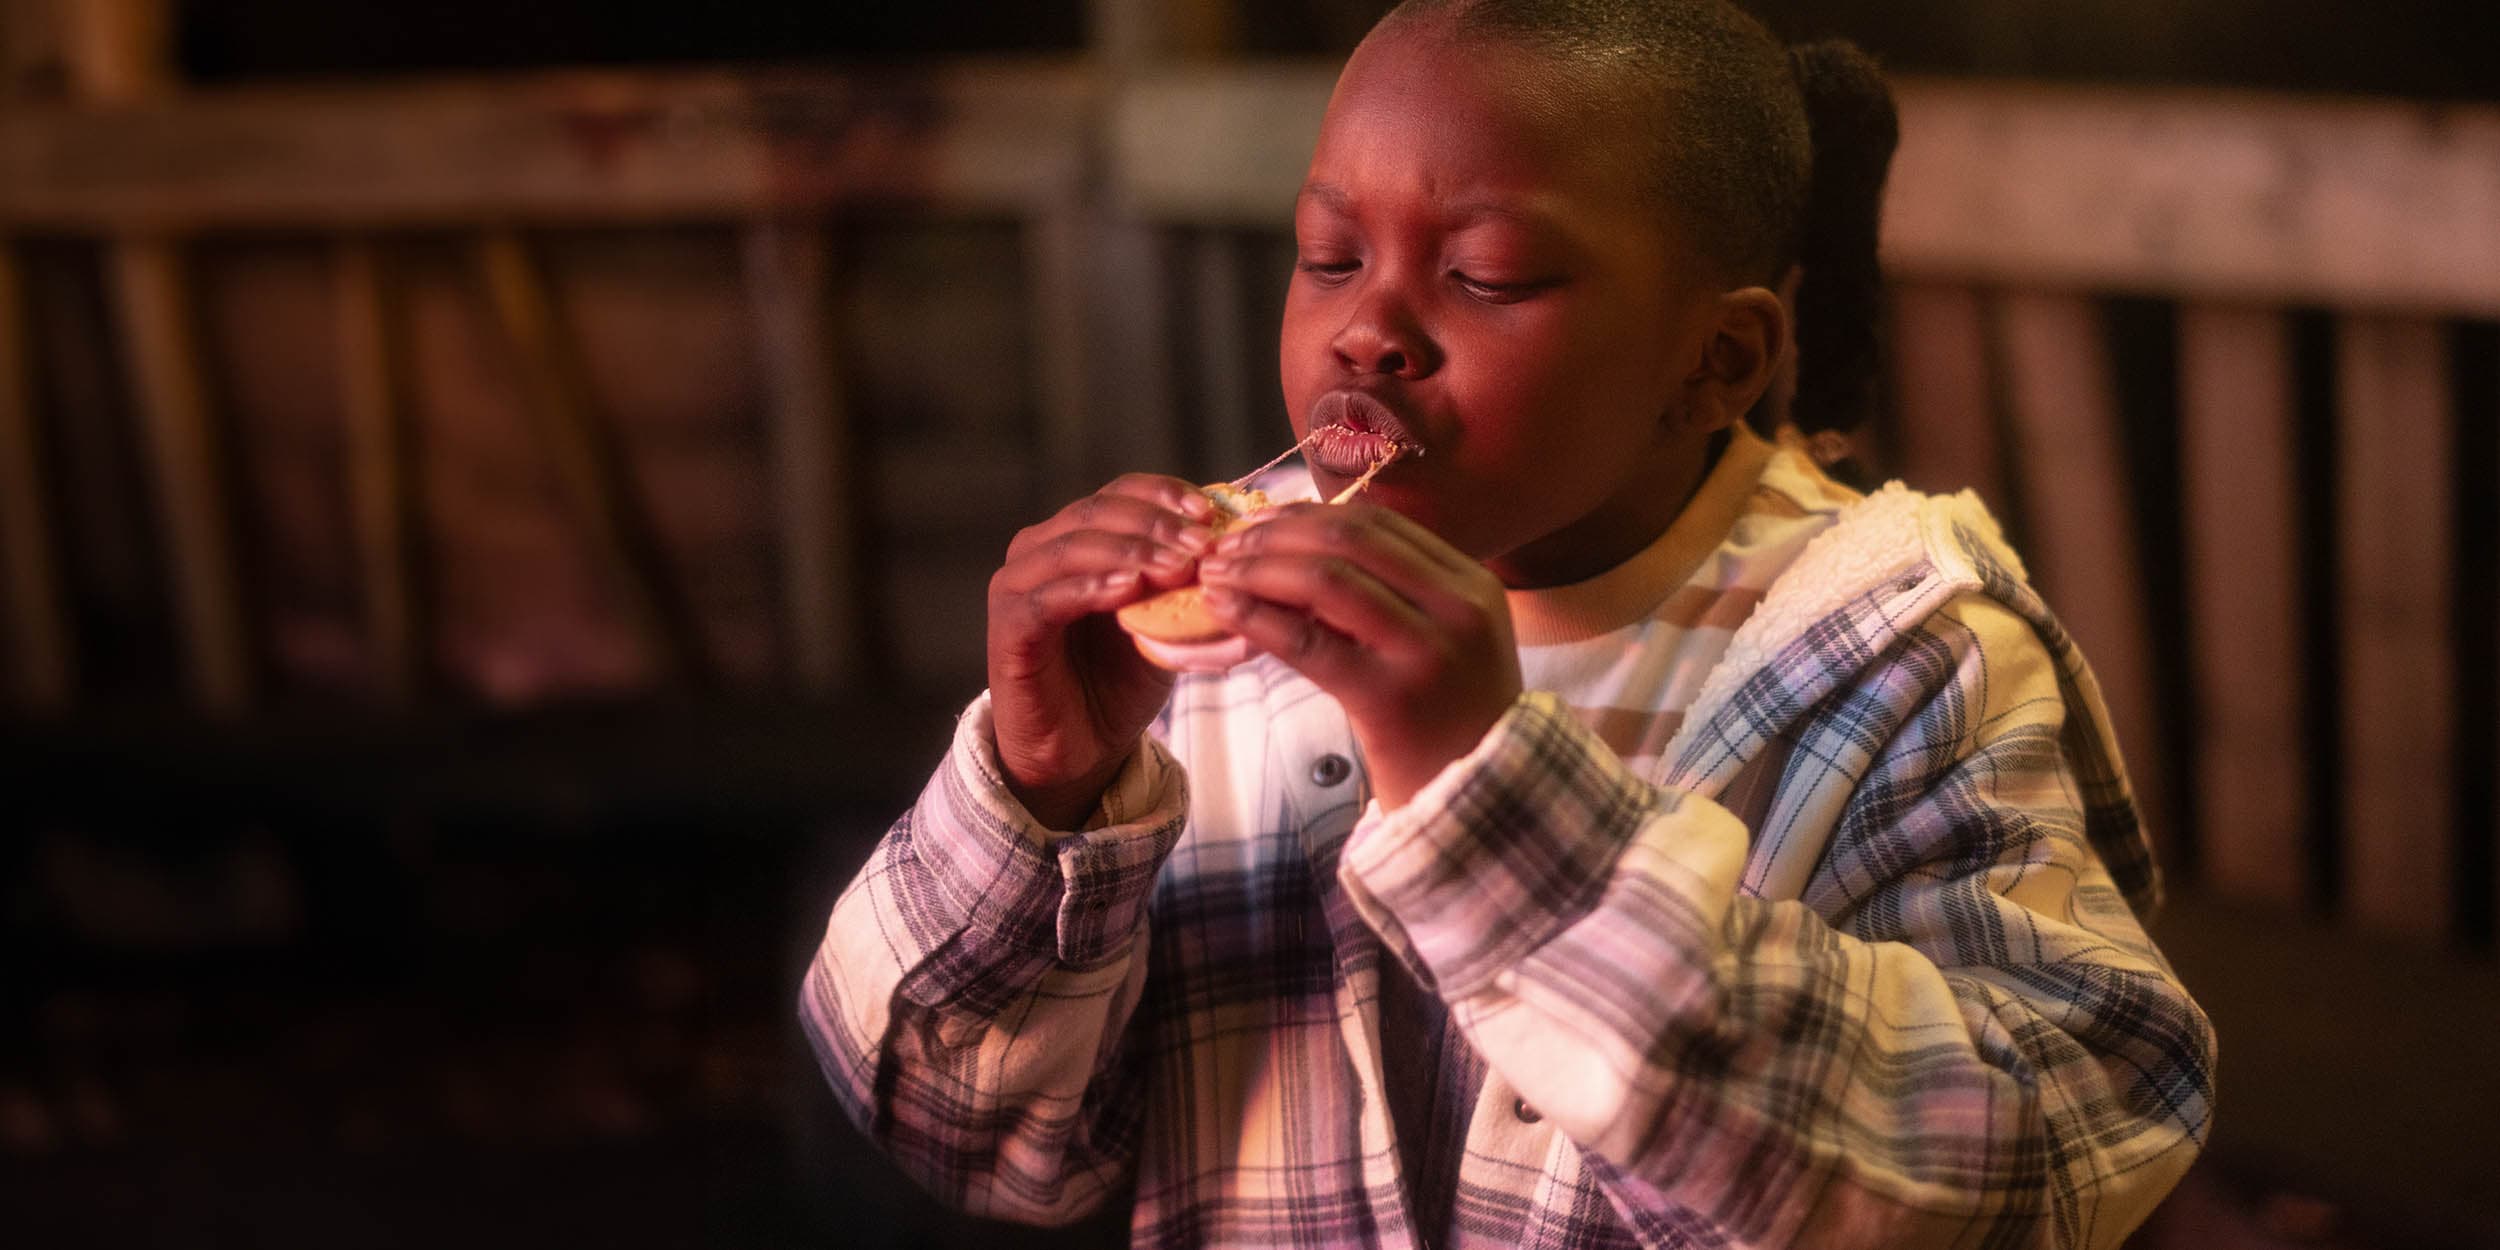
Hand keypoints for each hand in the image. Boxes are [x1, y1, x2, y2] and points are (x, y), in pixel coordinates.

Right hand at [987, 475, 1217, 827]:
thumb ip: (1187, 584)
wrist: (1080, 750)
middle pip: (1098, 512)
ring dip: (1131, 551)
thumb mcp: (1165, 624)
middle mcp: (1041, 550)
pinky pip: (1048, 597)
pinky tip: (1129, 590)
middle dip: (1156, 523)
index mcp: (1078, 538)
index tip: (1211, 512)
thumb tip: (1241, 549)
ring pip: (1074, 547)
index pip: (1121, 494)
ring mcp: (1017, 584)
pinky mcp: (1009, 626)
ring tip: (1177, 565)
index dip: (1166, 495)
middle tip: (1201, 543)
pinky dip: (1090, 587)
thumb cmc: (1120, 682)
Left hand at [1197, 502, 1520, 808]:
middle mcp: (1458, 609)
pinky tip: (1224, 610)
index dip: (1308, 514)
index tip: (1260, 521)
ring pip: (1326, 581)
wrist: (1484, 809)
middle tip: (1225, 546)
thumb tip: (1300, 556)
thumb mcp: (1446, 644)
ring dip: (1258, 569)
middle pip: (1350, 540)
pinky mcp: (1391, 700)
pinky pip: (1310, 643)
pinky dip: (1258, 618)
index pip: (1379, 523)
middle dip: (1276, 535)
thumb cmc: (1451, 726)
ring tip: (1215, 574)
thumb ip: (1396, 598)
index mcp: (1472, 586)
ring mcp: (1428, 652)